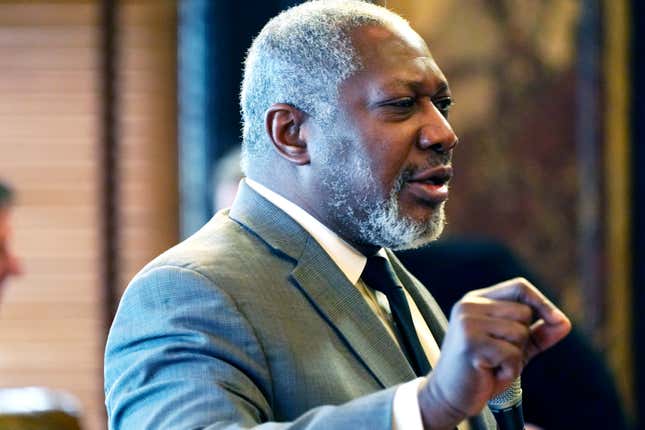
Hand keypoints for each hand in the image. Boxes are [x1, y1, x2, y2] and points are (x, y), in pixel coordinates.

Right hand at [417, 277, 570, 429]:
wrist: (450, 395)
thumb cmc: (483, 369)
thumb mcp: (514, 348)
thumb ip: (538, 334)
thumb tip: (564, 322)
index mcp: (476, 300)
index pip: (518, 286)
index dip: (542, 302)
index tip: (558, 320)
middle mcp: (469, 306)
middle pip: (524, 311)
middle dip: (523, 338)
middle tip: (499, 354)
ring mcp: (467, 323)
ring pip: (520, 333)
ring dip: (516, 357)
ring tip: (493, 364)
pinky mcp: (470, 344)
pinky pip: (512, 355)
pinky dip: (509, 371)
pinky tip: (490, 373)